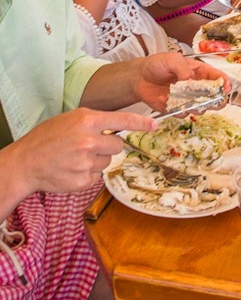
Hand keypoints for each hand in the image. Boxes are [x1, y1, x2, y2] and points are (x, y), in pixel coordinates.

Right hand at [12, 108, 157, 195]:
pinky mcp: (82, 180)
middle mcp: (89, 140)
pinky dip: (88, 173)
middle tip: (89, 145)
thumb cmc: (49, 137)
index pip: (122, 120)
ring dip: (97, 160)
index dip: (141, 123)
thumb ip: (96, 121)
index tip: (155, 125)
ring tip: (76, 157)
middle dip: (108, 145)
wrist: (26, 162)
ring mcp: (86, 162)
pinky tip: (72, 168)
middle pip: (118, 144)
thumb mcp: (72, 118)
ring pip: (108, 161)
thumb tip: (120, 126)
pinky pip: (97, 176)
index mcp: (87, 120)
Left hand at [136, 52, 230, 108]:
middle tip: (213, 101)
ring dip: (198, 106)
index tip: (227, 88)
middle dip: (218, 100)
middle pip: (215, 96)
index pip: (217, 77)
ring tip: (188, 100)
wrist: (140, 77)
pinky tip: (170, 103)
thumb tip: (190, 80)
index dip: (225, 83)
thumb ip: (183, 69)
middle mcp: (196, 87)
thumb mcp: (172, 59)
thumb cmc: (158, 64)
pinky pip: (184, 114)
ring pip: (202, 108)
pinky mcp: (177, 108)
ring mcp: (188, 99)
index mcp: (199, 72)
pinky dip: (180, 111)